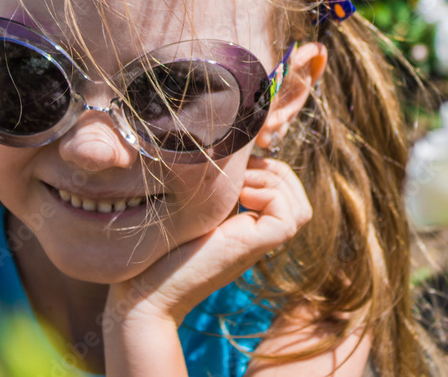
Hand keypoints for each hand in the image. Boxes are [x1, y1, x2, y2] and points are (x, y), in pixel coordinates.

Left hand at [103, 155, 311, 329]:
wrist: (147, 291)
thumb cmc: (161, 248)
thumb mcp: (198, 207)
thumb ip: (221, 190)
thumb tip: (235, 156)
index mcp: (249, 226)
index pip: (287, 194)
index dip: (272, 169)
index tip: (242, 163)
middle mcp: (258, 236)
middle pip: (299, 201)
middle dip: (277, 172)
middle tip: (244, 170)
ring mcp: (258, 244)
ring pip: (300, 210)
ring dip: (275, 182)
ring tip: (241, 183)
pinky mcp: (254, 247)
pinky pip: (288, 218)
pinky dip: (270, 196)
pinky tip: (240, 196)